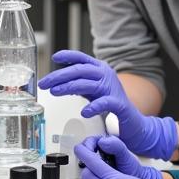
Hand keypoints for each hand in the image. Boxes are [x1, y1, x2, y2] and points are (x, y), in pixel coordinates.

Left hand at [38, 50, 178, 159]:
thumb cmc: (112, 105)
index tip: (54, 57)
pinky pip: (104, 102)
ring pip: (87, 84)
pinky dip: (93, 107)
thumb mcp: (93, 90)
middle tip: (45, 83)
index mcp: (100, 70)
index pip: (82, 58)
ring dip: (68, 87)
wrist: (133, 122)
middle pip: (80, 70)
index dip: (68, 56)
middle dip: (59, 76)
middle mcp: (106, 75)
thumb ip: (80, 83)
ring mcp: (112, 88)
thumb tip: (59, 80)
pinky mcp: (119, 104)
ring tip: (55, 92)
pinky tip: (84, 111)